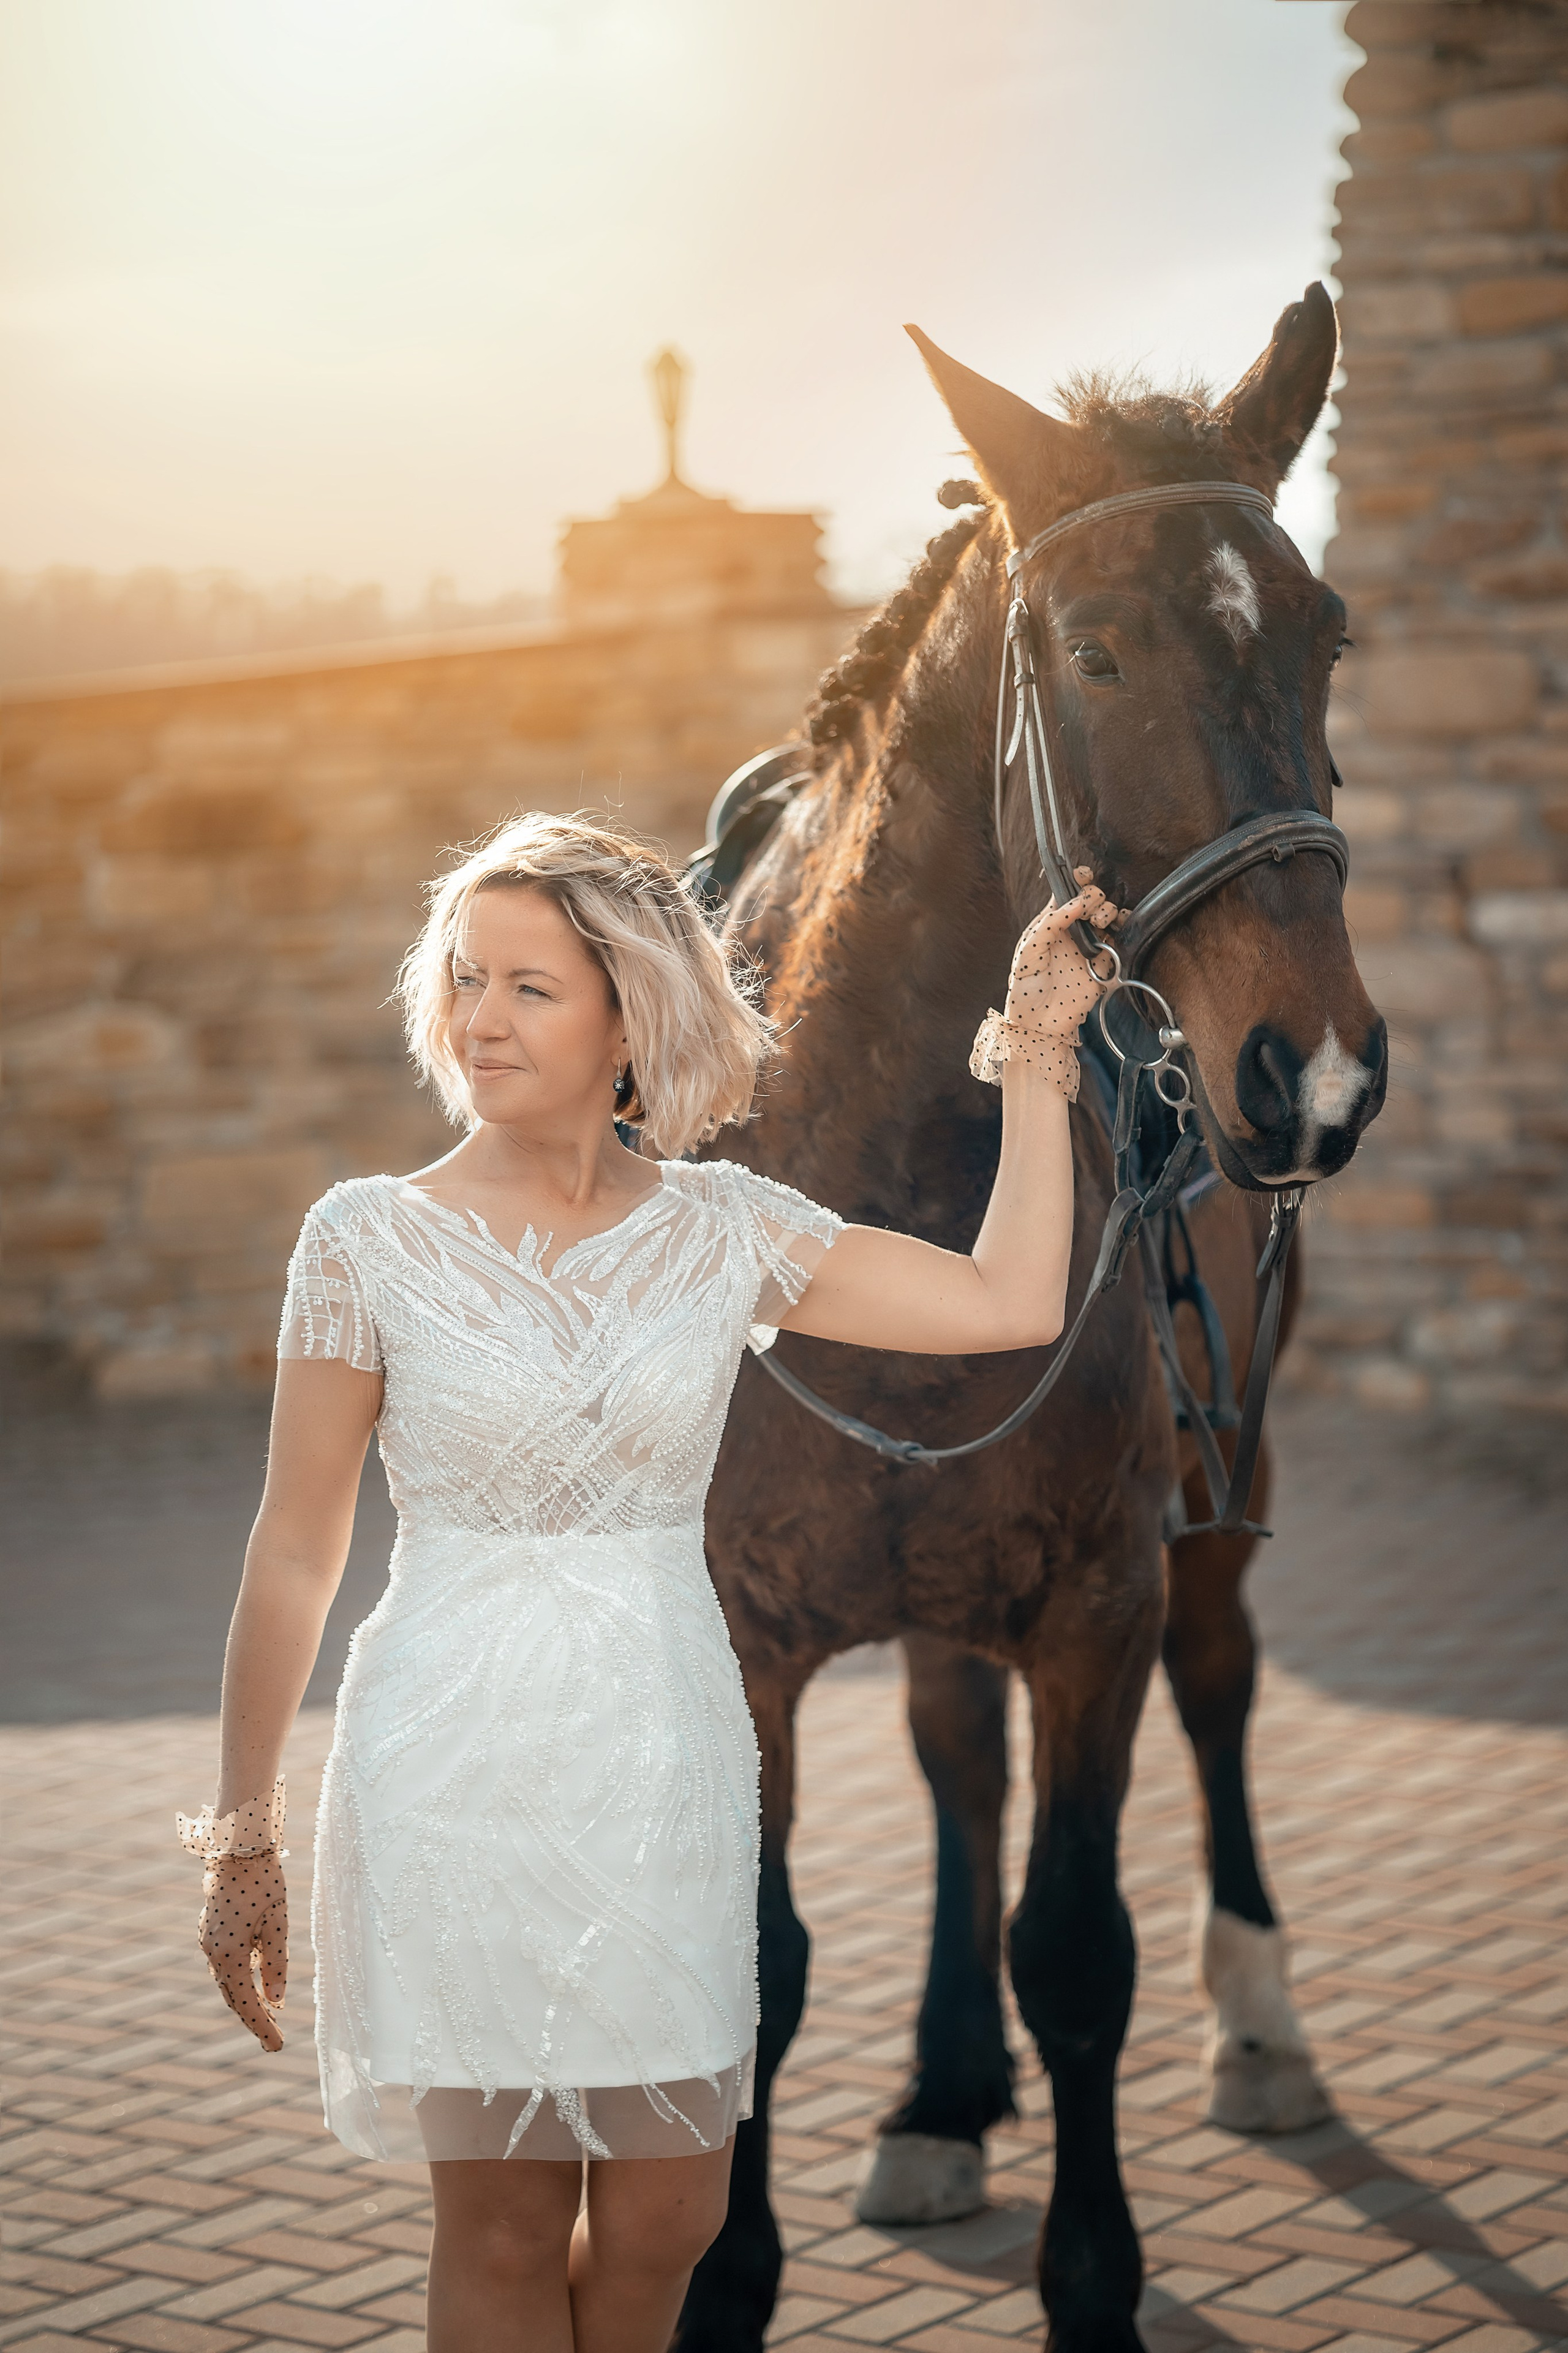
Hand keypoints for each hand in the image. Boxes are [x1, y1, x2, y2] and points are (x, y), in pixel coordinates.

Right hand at [198, 1850, 287, 2051]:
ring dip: (245, 1998)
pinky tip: (255, 1982)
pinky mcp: (209, 1931)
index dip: (261, 2026)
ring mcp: (207, 1940)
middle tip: (274, 2040)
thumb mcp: (277, 1923)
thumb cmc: (264, 1881)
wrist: (238, 1848)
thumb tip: (276, 2001)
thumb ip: (276, 1963)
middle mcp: (212, 1951)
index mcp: (228, 1953)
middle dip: (253, 2018)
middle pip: (232, 1995)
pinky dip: (239, 1979)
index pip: (245, 2001)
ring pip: (227, 1980)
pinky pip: (225, 1964)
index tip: (277, 2046)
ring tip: (267, 2017)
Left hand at [1005, 868, 1122, 1043]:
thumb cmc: (1025, 987)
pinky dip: (1124, 928)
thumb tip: (1077, 902)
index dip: (1078, 879)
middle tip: (1088, 910)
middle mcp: (1073, 931)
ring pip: (1109, 915)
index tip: (1083, 875)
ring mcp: (1091, 946)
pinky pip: (1121, 939)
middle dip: (1094, 896)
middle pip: (1093, 899)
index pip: (1069, 893)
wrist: (1039, 1022)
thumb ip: (1050, 923)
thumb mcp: (1029, 949)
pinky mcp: (1106, 963)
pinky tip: (1115, 929)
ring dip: (1107, 910)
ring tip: (1098, 921)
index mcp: (1052, 924)